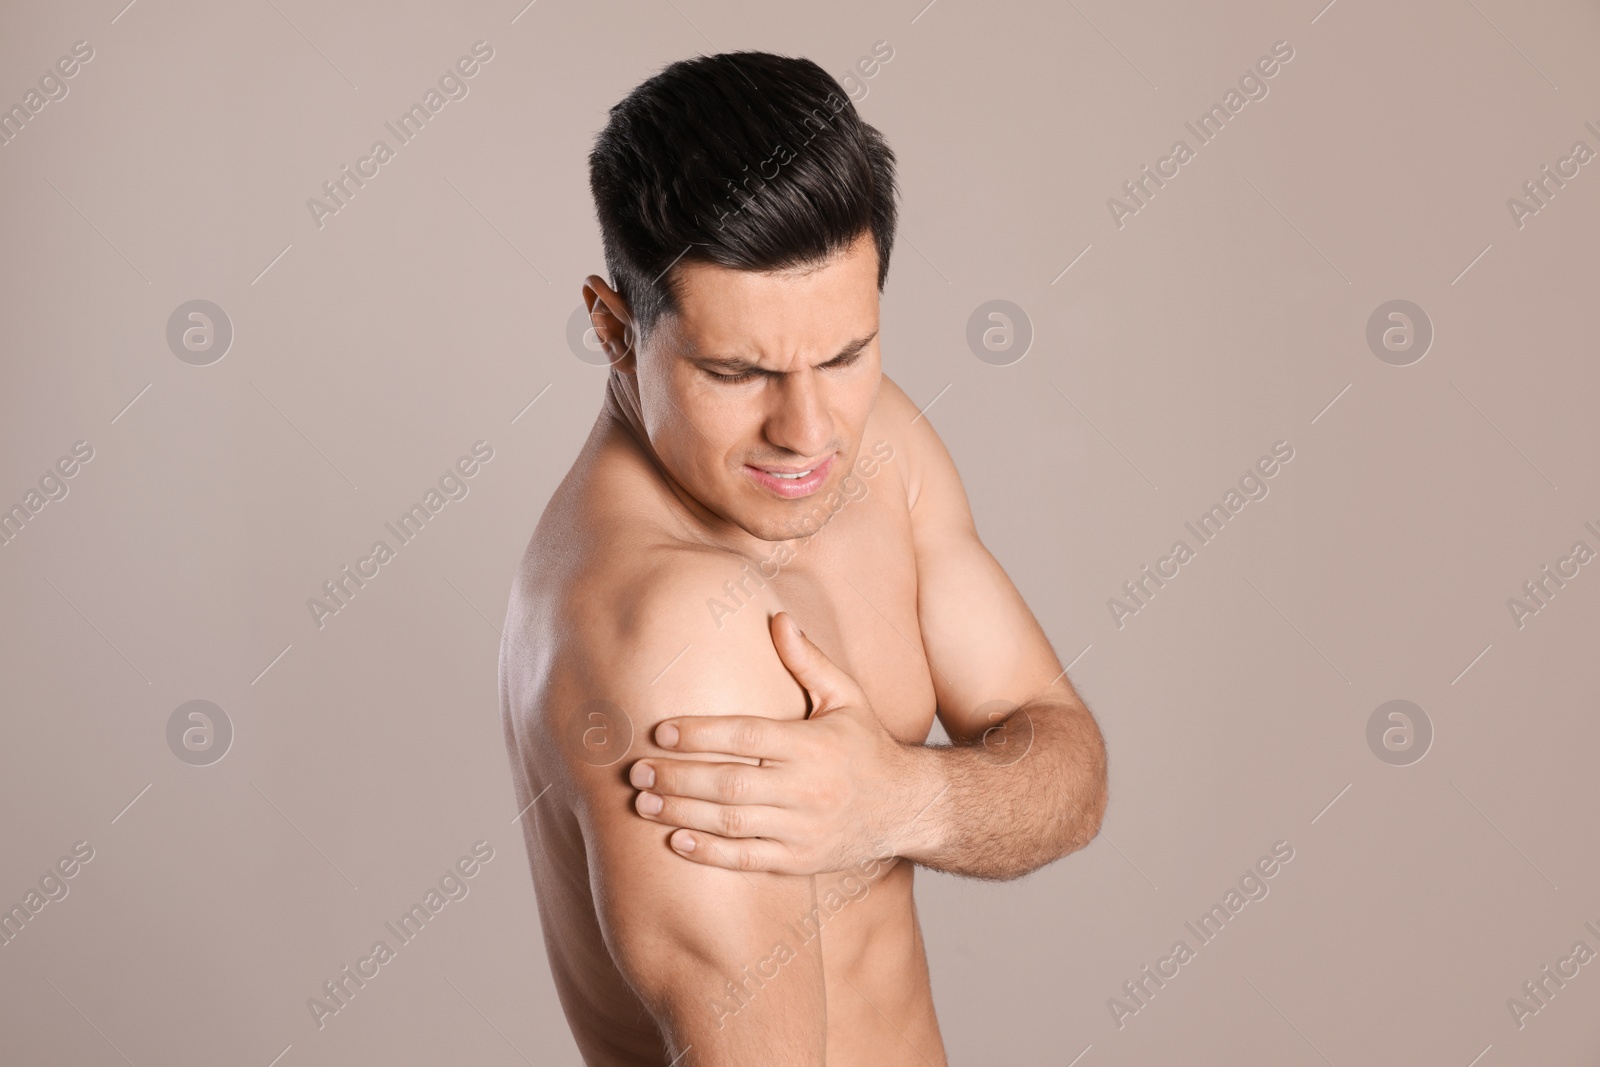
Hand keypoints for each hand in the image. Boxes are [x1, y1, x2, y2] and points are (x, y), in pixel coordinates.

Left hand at [628, 612, 934, 874]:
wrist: (908, 808)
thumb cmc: (866, 746)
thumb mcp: (847, 697)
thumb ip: (809, 661)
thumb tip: (778, 619)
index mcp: (813, 745)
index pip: (747, 738)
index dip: (701, 734)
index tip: (661, 732)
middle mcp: (807, 788)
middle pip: (730, 783)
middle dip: (678, 776)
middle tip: (636, 770)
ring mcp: (803, 828)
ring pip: (732, 823)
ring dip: (682, 813)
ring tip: (642, 802)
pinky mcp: (801, 860)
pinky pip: (748, 859)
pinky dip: (709, 853)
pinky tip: (674, 841)